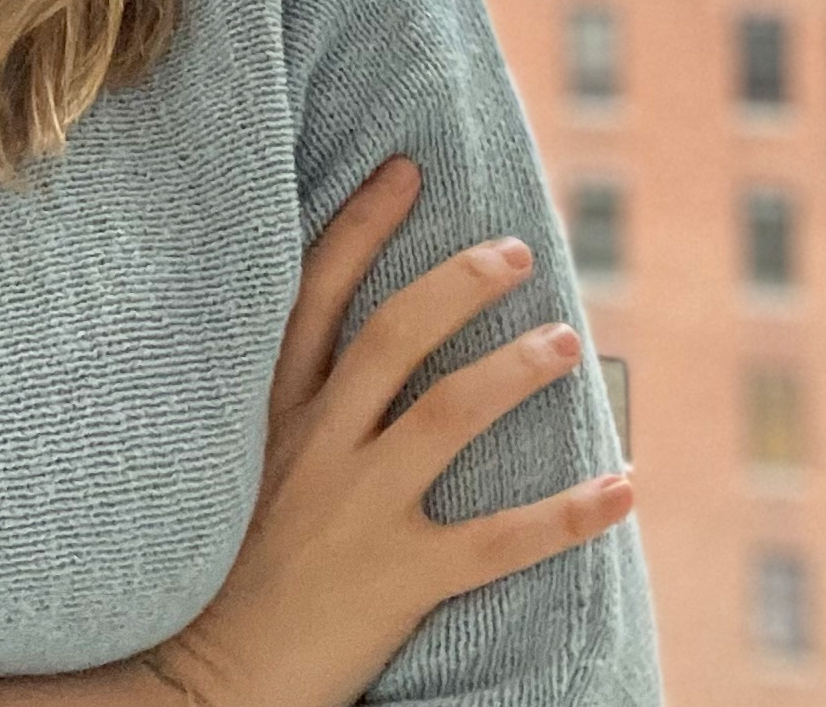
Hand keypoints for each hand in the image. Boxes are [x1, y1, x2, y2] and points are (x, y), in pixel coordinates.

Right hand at [137, 157, 633, 706]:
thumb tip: (338, 353)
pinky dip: (569, 513)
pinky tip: (621, 485)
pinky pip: (498, 541)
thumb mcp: (233, 467)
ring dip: (513, 371)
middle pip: (390, 335)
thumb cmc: (220, 573)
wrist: (204, 680)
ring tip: (567, 341)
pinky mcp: (399, 579)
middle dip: (456, 282)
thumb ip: (286, 409)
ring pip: (445, 415)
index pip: (316, 294)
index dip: (362, 224)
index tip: (406, 171)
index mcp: (272, 413)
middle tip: (515, 250)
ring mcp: (358, 509)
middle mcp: (314, 445)